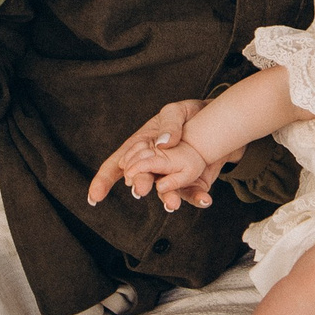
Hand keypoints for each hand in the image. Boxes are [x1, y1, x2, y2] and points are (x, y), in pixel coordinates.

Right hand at [87, 101, 206, 207]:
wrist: (219, 121)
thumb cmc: (188, 115)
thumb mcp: (177, 111)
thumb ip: (170, 124)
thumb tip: (163, 143)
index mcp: (141, 147)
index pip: (117, 165)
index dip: (103, 181)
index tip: (95, 197)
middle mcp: (154, 166)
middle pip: (141, 179)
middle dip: (140, 185)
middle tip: (140, 190)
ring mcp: (173, 176)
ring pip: (166, 192)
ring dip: (168, 198)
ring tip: (172, 204)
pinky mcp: (194, 182)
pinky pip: (193, 193)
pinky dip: (198, 198)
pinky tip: (204, 199)